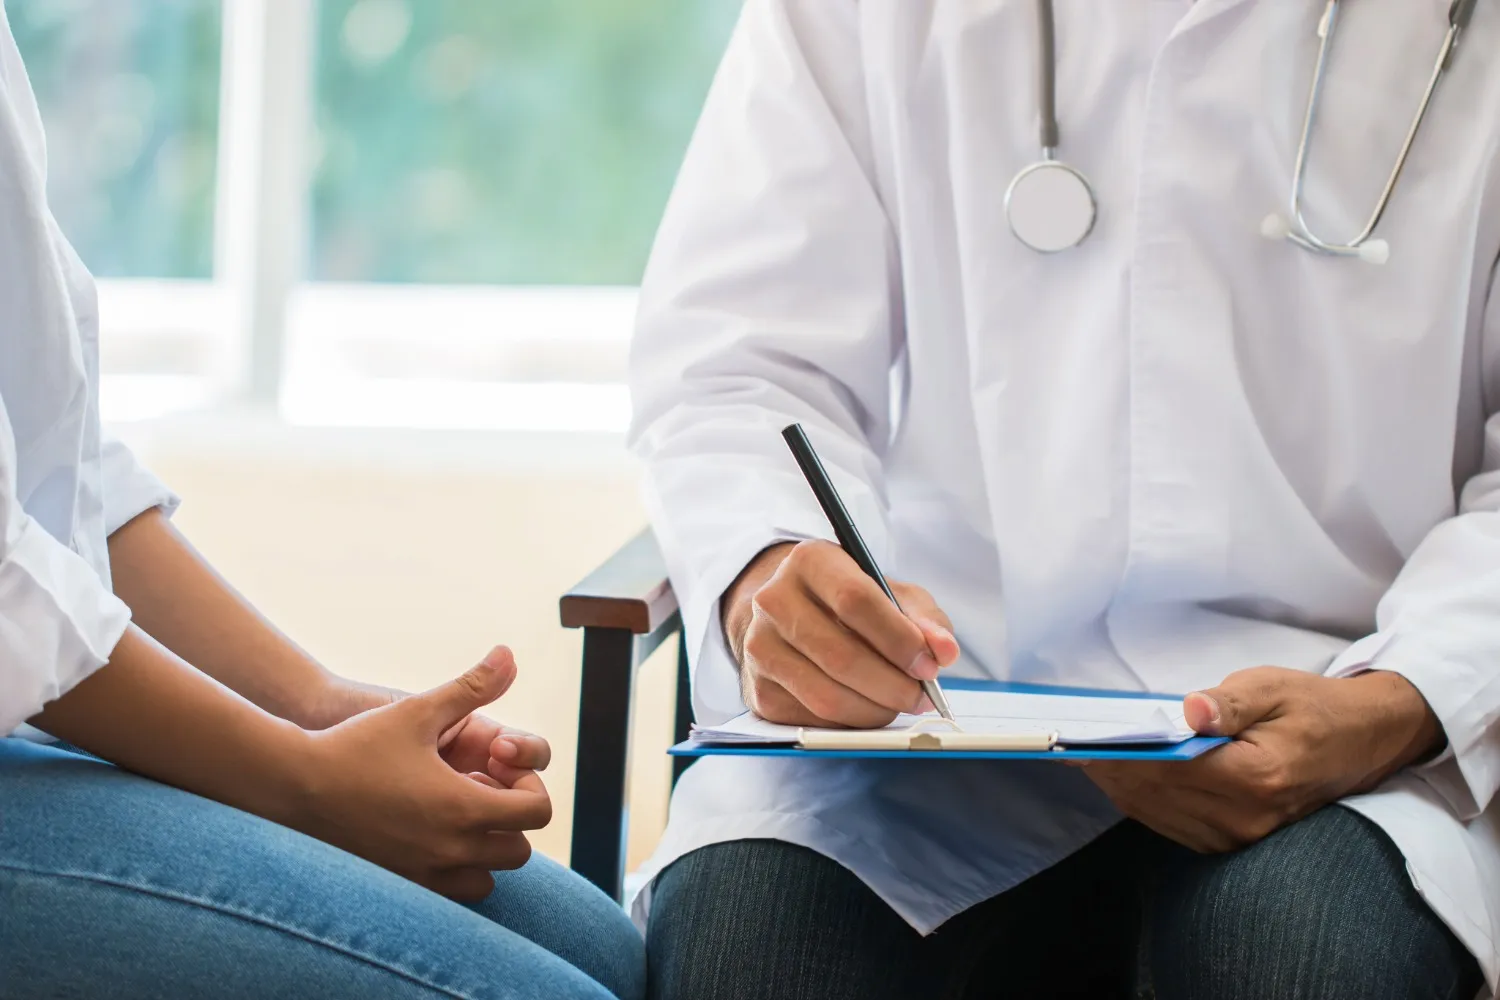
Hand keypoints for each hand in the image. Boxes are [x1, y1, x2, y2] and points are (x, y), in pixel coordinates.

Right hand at [289, 647, 551, 899]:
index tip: (500, 768)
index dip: (530, 787)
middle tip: (482, 791)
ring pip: (487, 881)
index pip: (537, 813)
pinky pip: (450, 895)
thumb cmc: (358, 742)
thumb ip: (473, 686)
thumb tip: (508, 653)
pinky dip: (455, 872)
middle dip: (511, 820)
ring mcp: (424, 874)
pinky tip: (433, 834)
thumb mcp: (420, 710)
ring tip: (460, 815)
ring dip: (486, 851)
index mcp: (463, 807)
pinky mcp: (400, 885)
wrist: (294, 784)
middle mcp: (450, 849)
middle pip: (519, 851)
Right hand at [721, 540, 960, 727]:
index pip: (855, 601)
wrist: (791, 615)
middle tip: (921, 696)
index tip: (929, 665)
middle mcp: (773, 600)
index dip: (898, 639)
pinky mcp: (758, 690)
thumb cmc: (850, 602)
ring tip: (899, 703)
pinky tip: (867, 708)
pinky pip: (812, 720)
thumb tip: (944, 652)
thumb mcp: (891, 593)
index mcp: (810, 561)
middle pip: (841, 656)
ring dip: (875, 710)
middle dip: (892, 685)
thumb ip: (924, 618)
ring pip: (826, 696)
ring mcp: (759, 647)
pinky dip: (850, 723)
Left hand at [1080, 666, 1441, 852]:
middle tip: (1070, 742)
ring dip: (1120, 786)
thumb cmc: (1315, 708)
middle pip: (1155, 795)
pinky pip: (1172, 825)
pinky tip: (1121, 776)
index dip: (1121, 753)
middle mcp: (1246, 818)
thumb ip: (1229, 703)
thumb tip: (1191, 709)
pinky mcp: (1234, 841)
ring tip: (1086, 755)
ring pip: (1157, 815)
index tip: (1082, 738)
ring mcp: (1240, 837)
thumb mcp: (1274, 688)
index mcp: (1257, 778)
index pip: (1168, 769)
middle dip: (1110, 768)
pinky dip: (1142, 801)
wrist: (1363, 743)